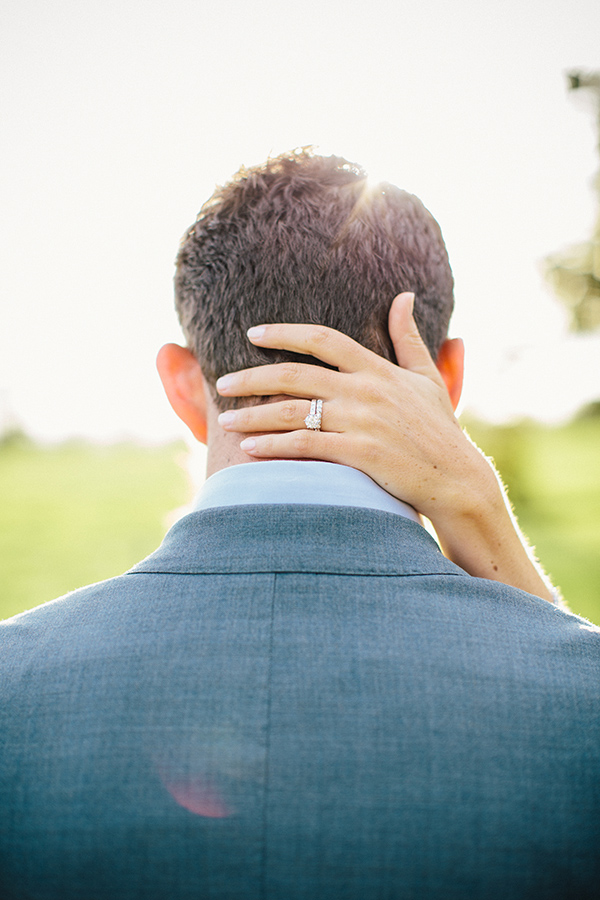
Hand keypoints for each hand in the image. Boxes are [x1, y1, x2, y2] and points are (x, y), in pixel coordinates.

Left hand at [215, 292, 557, 603]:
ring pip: (293, 412)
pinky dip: (273, 446)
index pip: (322, 339)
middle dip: (253, 377)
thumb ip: (408, 338)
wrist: (455, 478)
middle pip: (295, 374)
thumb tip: (404, 296)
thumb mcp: (426, 377)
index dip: (284, 333)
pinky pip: (305, 446)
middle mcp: (365, 391)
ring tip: (225, 421)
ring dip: (253, 416)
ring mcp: (361, 422)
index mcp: (377, 369)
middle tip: (223, 383)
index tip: (253, 334)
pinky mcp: (359, 454)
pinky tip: (249, 449)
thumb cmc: (439, 429)